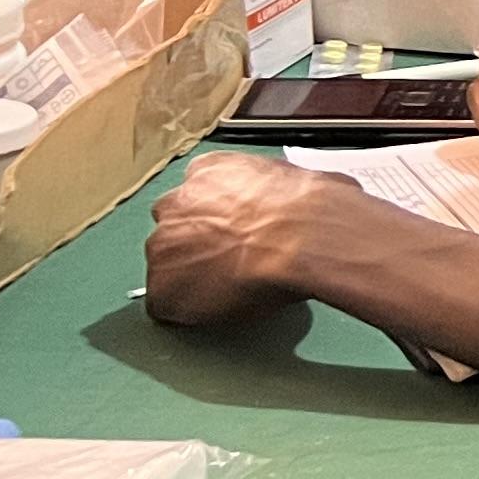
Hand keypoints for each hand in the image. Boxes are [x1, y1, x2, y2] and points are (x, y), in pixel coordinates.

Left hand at [144, 153, 358, 328]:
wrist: (305, 238)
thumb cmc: (315, 207)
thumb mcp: (301, 179)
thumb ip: (280, 187)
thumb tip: (306, 196)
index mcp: (209, 169)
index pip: (200, 194)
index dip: (221, 217)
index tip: (240, 230)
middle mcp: (176, 202)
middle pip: (176, 227)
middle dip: (199, 243)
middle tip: (236, 257)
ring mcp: (163, 245)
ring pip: (170, 264)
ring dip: (195, 274)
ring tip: (235, 284)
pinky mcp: (163, 288)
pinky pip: (169, 303)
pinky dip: (191, 309)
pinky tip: (223, 305)